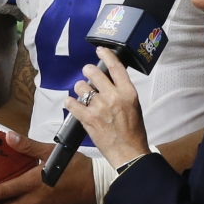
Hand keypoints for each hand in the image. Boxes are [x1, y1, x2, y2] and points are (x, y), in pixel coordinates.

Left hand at [63, 46, 150, 167]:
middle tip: (87, 74)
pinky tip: (71, 103)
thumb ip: (122, 92)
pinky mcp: (88, 118)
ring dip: (80, 89)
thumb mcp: (134, 106)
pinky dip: (70, 102)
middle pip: (94, 73)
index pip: (116, 67)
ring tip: (83, 95)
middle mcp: (113, 97)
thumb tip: (109, 82)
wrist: (129, 152)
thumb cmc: (133, 131)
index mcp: (128, 93)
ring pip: (81, 87)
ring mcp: (100, 107)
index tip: (100, 50)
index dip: (107, 56)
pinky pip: (72, 103)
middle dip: (88, 71)